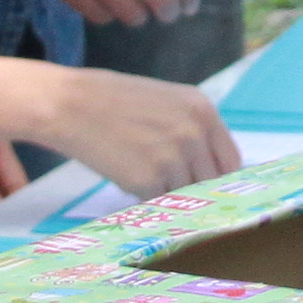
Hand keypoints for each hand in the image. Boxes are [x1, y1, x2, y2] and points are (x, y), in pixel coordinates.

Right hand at [39, 69, 241, 198]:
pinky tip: (126, 174)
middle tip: (166, 180)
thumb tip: (211, 169)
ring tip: (139, 168)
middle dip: (192, 187)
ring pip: (184, 195)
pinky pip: (157, 202)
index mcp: (203, 110)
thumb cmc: (115, 101)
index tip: (207, 184)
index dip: (218, 176)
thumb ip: (193, 129)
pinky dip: (143, 196)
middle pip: (211, 182)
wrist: (71, 105)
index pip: (231, 161)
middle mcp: (194, 133)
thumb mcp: (167, 102)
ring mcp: (173, 158)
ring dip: (166, 192)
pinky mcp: (148, 180)